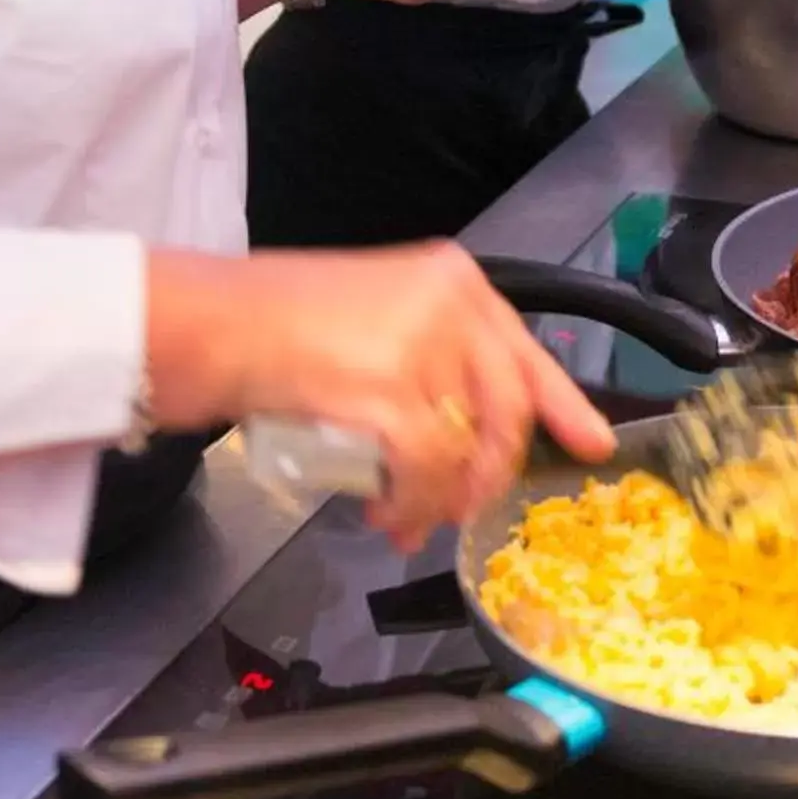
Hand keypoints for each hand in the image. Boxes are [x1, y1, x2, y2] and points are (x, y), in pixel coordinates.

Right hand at [144, 242, 613, 550]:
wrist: (204, 322)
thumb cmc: (270, 322)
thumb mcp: (373, 314)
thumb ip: (428, 355)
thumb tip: (460, 430)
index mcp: (450, 278)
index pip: (524, 349)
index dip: (564, 403)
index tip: (593, 442)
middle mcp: (449, 302)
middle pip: (505, 408)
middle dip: (488, 473)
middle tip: (462, 510)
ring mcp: (423, 344)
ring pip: (465, 448)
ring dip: (440, 499)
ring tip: (405, 520)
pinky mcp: (390, 391)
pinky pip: (426, 470)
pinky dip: (412, 503)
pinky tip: (384, 513)